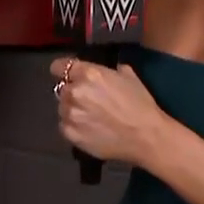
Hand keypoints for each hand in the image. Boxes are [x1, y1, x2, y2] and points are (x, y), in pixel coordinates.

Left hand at [51, 56, 167, 166]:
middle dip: (72, 92)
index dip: (63, 70)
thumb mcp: (129, 77)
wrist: (146, 136)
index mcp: (88, 74)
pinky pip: (64, 126)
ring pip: (62, 107)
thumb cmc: (140, 104)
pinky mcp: (70, 133)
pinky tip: (89, 129)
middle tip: (89, 101)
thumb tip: (106, 70)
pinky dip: (73, 126)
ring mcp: (70, 114)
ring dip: (72, 109)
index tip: (69, 76)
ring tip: (90, 117)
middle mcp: (74, 92)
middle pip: (62, 88)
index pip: (58, 66)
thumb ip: (111, 69)